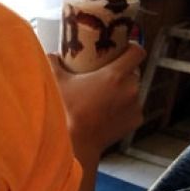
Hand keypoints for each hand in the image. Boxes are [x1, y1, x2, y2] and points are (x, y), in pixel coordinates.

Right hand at [49, 42, 145, 157]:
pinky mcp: (135, 121)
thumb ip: (53, 62)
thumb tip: (52, 55)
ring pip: (133, 90)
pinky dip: (123, 108)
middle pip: (134, 71)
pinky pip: (132, 108)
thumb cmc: (67, 112)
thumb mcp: (57, 82)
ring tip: (103, 97)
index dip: (131, 47)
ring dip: (122, 90)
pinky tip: (107, 111)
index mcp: (115, 75)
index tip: (122, 48)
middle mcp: (130, 88)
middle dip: (122, 72)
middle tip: (104, 75)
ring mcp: (135, 106)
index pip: (137, 51)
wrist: (77, 143)